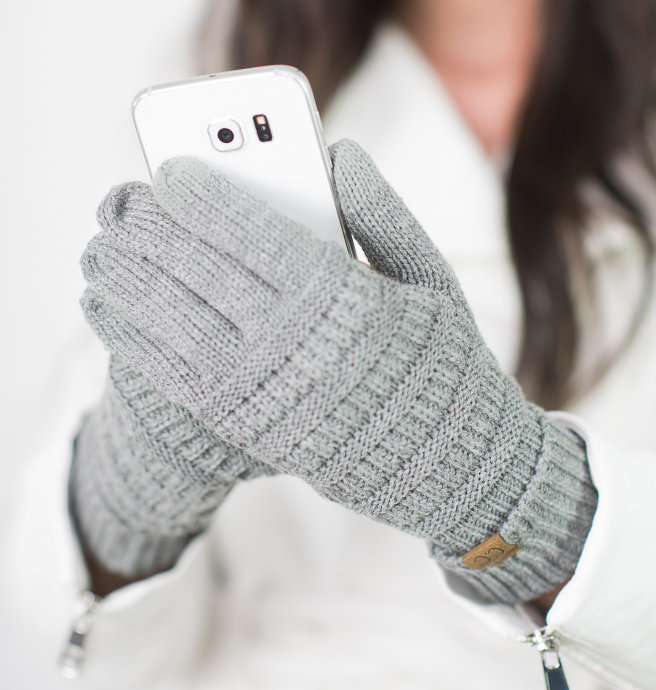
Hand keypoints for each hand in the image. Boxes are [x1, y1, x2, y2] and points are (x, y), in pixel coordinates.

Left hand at [80, 140, 596, 602]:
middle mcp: (297, 345)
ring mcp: (269, 393)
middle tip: (123, 206)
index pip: (252, 232)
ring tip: (98, 253)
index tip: (172, 175)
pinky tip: (107, 312)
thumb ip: (385, 214)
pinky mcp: (252, 430)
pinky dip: (133, 340)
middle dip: (152, 232)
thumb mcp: (435, 282)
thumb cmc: (446, 366)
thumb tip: (340, 155)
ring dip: (127, 282)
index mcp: (344, 298)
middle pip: (201, 272)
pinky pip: (176, 379)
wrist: (454, 463)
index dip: (204, 198)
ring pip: (173, 324)